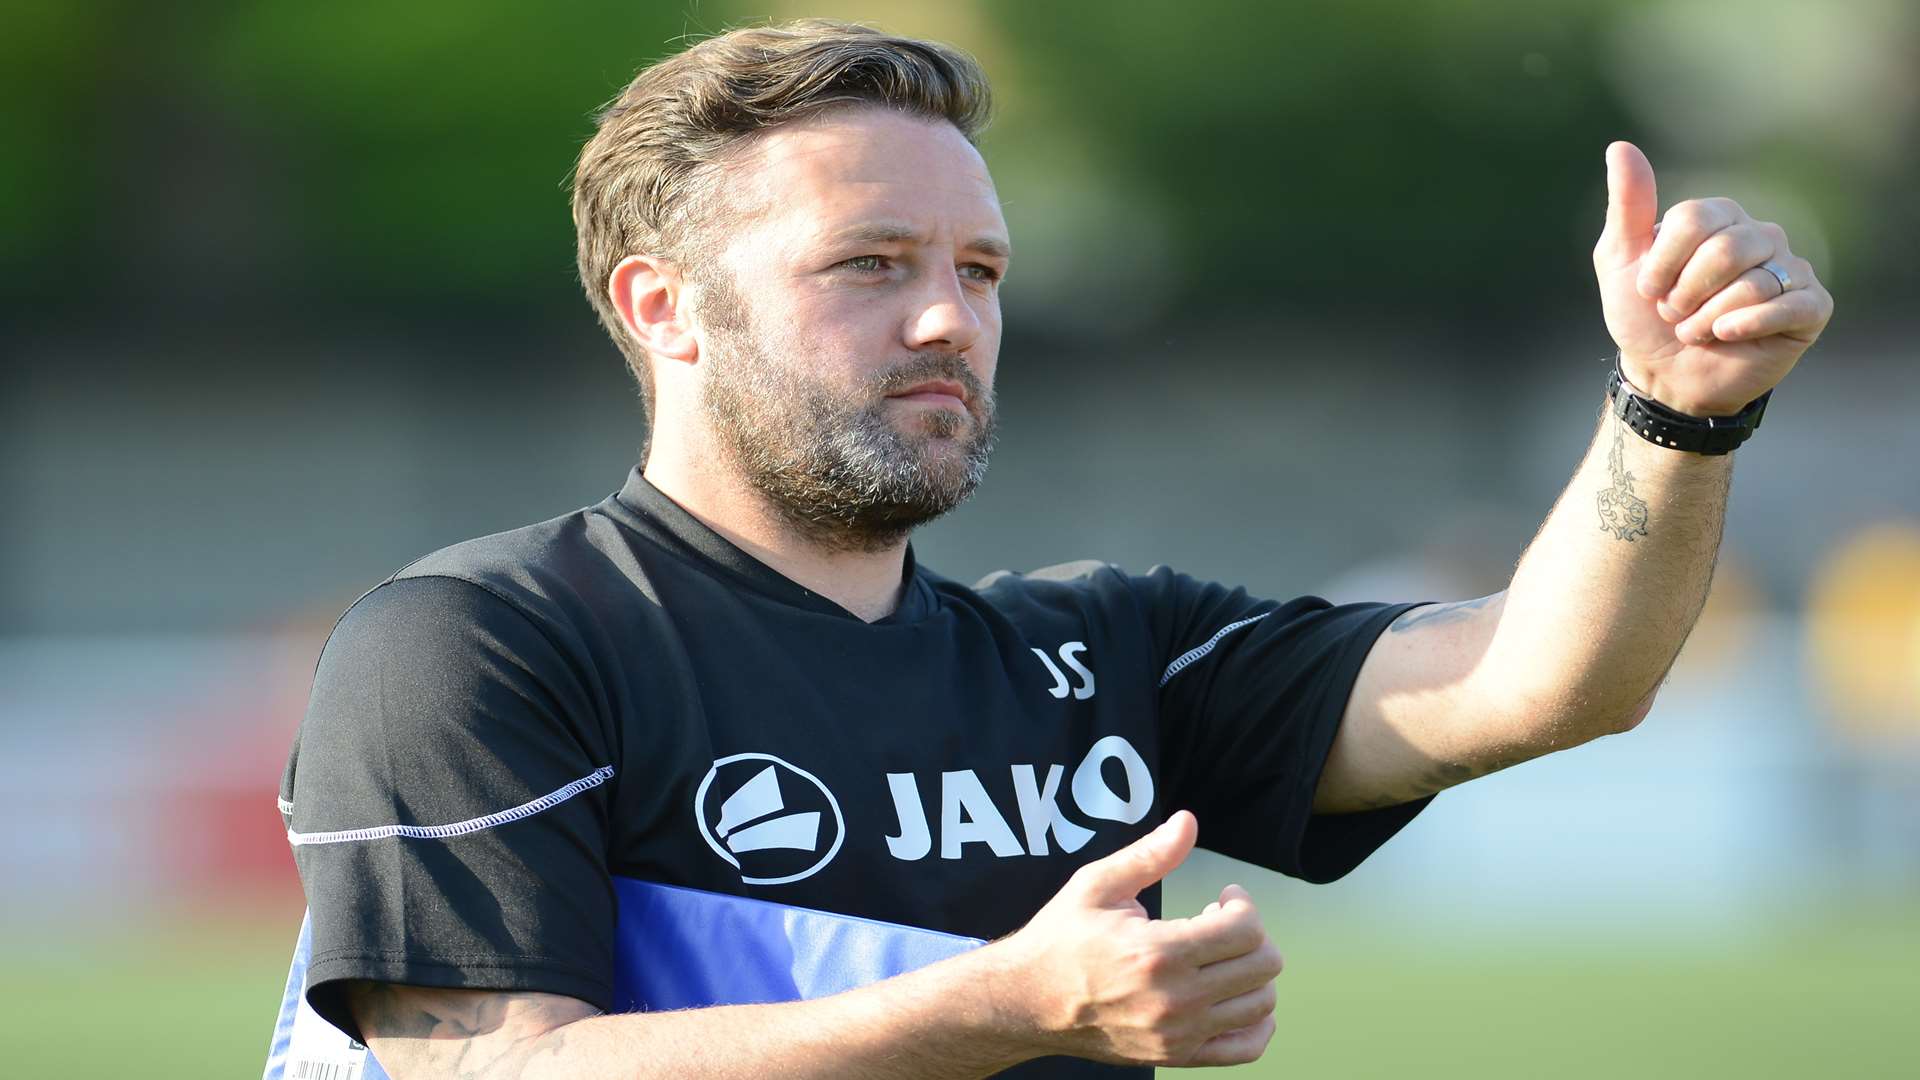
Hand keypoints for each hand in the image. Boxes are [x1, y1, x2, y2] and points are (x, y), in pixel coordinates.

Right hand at [993, 811, 1282, 1067]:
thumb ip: (1149, 854)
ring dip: (1253, 973)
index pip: (1245, 930)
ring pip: (1261, 1005)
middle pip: (1263, 966)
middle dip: (1253, 934)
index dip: (1243, 904)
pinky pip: (1245, 1048)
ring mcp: (1179, 1034)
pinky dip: (1257, 1023)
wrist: (1028, 1002)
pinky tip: (1234, 995)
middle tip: (1221, 923)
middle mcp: (1175, 999)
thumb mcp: (1096, 885)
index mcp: (1158, 952)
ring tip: (1220, 956)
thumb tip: (1188, 822)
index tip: (1224, 896)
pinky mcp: (1176, 1056)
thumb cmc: (1060, 939)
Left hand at [1594, 141, 1832, 415]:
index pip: (1692, 221)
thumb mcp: (1620, 261)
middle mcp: (1760, 234)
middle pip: (1725, 250)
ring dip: (1708, 318)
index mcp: (1719, 217)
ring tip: (1697, 330)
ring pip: (1752, 283)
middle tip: (1674, 314)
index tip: (1647, 290)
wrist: (1666, 376)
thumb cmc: (1645, 316)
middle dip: (1685, 294)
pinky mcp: (1811, 306)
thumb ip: (1628, 206)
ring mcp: (1789, 269)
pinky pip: (1789, 305)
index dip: (1661, 264)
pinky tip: (1727, 336)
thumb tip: (1620, 147)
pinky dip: (1746, 326)